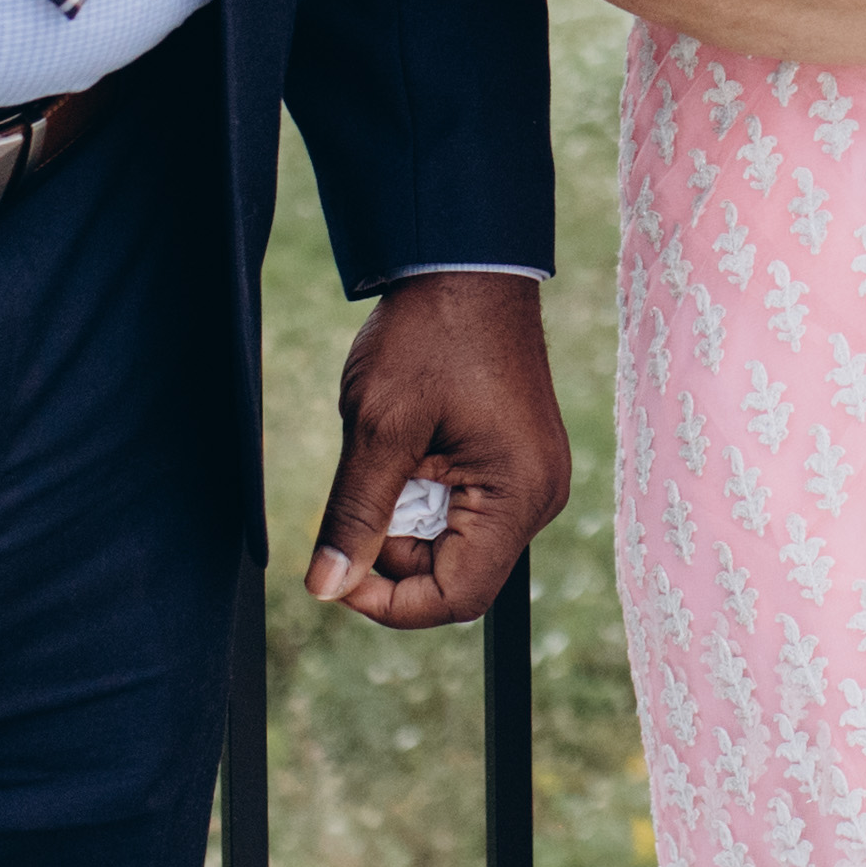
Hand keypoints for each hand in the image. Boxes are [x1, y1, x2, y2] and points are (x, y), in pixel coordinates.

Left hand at [305, 270, 572, 627]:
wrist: (465, 262)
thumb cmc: (430, 334)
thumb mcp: (377, 427)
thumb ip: (354, 515)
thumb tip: (326, 587)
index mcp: (518, 494)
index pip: (456, 597)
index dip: (389, 604)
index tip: (339, 573)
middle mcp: (540, 496)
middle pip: (457, 574)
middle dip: (397, 550)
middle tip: (368, 484)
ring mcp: (533, 477)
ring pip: (456, 542)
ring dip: (408, 517)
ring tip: (393, 451)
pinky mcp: (519, 461)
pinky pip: (467, 509)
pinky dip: (426, 494)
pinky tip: (415, 445)